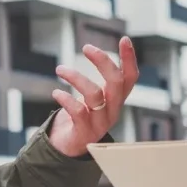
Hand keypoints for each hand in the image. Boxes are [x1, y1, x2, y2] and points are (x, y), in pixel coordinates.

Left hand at [47, 36, 138, 157]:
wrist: (71, 147)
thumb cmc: (83, 117)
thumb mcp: (95, 98)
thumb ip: (100, 82)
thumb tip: (96, 51)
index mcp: (117, 100)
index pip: (130, 78)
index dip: (129, 59)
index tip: (124, 39)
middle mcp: (112, 111)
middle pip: (116, 83)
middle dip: (103, 61)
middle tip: (86, 47)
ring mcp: (100, 123)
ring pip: (94, 95)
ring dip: (76, 78)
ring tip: (60, 69)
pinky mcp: (84, 132)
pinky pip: (78, 112)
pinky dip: (66, 99)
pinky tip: (56, 93)